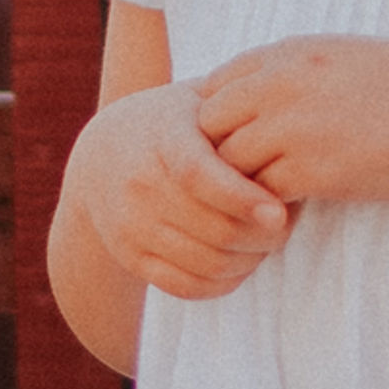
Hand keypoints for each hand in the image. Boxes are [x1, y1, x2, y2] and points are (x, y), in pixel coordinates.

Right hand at [63, 77, 294, 304]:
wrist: (102, 155)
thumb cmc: (171, 124)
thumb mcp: (195, 102)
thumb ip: (236, 108)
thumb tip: (286, 122)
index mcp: (163, 138)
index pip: (197, 175)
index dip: (240, 198)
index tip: (278, 212)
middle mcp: (139, 185)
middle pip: (216, 229)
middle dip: (265, 235)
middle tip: (286, 224)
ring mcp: (130, 225)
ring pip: (208, 263)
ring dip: (250, 260)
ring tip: (266, 240)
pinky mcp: (129, 257)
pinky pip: (186, 286)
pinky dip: (223, 283)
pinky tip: (239, 262)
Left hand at [194, 37, 388, 213]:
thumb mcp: (346, 59)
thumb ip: (296, 73)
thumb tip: (255, 99)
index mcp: (291, 52)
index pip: (215, 85)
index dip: (222, 120)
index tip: (242, 143)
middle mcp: (284, 82)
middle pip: (207, 125)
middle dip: (219, 155)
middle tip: (243, 181)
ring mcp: (296, 126)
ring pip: (228, 165)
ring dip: (241, 187)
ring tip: (265, 201)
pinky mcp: (315, 169)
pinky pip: (260, 195)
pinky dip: (267, 209)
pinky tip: (292, 213)